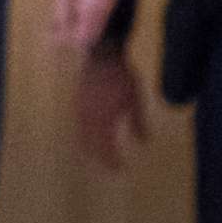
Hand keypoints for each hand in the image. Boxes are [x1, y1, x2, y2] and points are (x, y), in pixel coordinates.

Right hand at [75, 48, 146, 172]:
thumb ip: (138, 122)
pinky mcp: (76, 103)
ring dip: (90, 149)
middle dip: (100, 158)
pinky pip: (79, 127)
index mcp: (103, 121)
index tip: (120, 169)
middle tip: (109, 168)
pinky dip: (85, 137)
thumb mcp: (135, 99)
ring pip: (82, 137)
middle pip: (91, 147)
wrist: (100, 53)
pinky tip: (92, 137)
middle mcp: (88, 120)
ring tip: (98, 157)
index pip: (106, 148)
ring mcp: (80, 111)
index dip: (112, 160)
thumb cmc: (120, 76)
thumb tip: (144, 141)